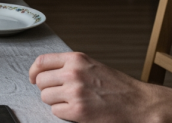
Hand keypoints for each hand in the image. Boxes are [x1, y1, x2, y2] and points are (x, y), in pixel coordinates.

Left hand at [29, 52, 153, 122]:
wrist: (138, 103)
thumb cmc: (117, 86)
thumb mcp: (92, 65)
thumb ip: (70, 65)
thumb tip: (44, 71)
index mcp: (76, 59)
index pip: (41, 61)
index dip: (33, 71)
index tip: (33, 78)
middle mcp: (73, 72)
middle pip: (40, 81)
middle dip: (47, 89)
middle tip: (60, 93)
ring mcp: (74, 92)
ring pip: (46, 97)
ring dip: (55, 101)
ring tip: (72, 101)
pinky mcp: (77, 111)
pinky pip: (55, 112)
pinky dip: (64, 113)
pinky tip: (78, 110)